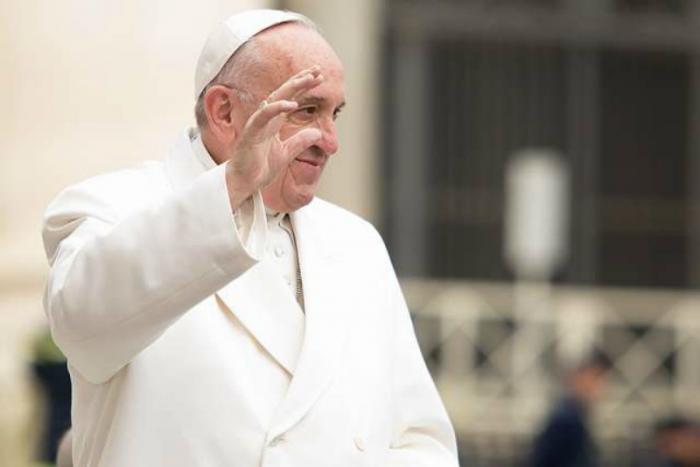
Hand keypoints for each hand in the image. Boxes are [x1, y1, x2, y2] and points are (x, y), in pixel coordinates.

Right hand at [225, 66, 323, 209]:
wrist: (244, 184)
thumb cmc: (259, 169)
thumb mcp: (287, 154)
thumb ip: (301, 142)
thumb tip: (317, 133)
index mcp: (273, 123)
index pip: (290, 99)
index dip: (303, 87)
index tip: (319, 77)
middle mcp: (265, 119)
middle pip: (284, 93)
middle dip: (300, 80)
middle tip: (316, 69)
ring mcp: (257, 124)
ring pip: (274, 99)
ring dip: (291, 87)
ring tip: (307, 79)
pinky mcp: (251, 133)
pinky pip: (263, 116)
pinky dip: (277, 108)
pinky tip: (292, 104)